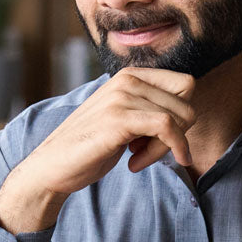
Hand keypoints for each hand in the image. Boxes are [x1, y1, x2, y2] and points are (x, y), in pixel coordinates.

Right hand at [0, 67, 195, 232]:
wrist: (52, 165)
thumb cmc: (89, 146)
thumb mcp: (123, 118)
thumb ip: (148, 108)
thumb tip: (189, 113)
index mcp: (129, 76)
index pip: (185, 85)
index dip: (181, 115)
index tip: (159, 138)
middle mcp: (127, 79)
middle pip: (186, 101)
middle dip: (178, 133)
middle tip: (149, 152)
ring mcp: (122, 97)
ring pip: (179, 117)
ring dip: (165, 148)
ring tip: (137, 159)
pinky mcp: (119, 118)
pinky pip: (168, 128)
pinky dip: (167, 150)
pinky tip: (137, 165)